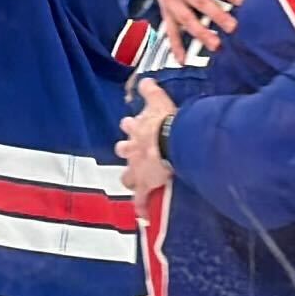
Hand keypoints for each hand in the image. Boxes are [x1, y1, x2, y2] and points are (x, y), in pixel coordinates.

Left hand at [118, 77, 176, 196]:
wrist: (170, 142)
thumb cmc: (166, 122)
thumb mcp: (158, 101)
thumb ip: (151, 90)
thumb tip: (145, 79)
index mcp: (137, 131)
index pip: (129, 127)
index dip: (130, 127)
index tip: (131, 125)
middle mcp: (132, 150)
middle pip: (124, 151)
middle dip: (127, 152)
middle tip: (132, 154)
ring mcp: (137, 169)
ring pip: (127, 177)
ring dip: (131, 179)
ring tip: (135, 183)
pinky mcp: (144, 186)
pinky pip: (140, 200)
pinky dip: (141, 208)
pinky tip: (142, 216)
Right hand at [138, 0, 243, 49]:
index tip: (241, 1)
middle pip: (198, 0)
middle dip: (215, 14)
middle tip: (233, 27)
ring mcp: (171, 1)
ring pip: (185, 18)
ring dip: (200, 33)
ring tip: (216, 46)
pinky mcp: (166, 14)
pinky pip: (170, 31)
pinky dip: (175, 46)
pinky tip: (183, 60)